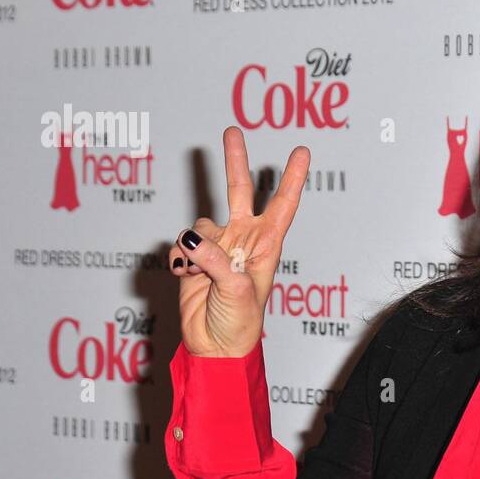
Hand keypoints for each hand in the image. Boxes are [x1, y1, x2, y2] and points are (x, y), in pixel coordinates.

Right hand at [169, 126, 309, 357]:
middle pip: (239, 192)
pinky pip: (178, 245)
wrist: (215, 348)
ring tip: (197, 275)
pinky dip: (177, 259)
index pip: (283, 205)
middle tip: (233, 130)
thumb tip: (190, 238)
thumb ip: (214, 261)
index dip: (293, 178)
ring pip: (199, 223)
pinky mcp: (191, 259)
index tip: (302, 152)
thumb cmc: (241, 324)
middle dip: (235, 162)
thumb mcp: (237, 292)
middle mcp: (243, 241)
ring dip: (193, 245)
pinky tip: (183, 277)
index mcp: (267, 246)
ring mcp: (216, 248)